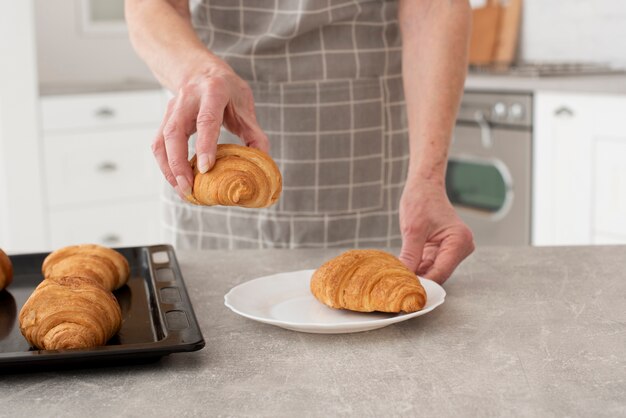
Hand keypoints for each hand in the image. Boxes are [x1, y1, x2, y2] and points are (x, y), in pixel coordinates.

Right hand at [152, 57, 268, 197]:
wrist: (198, 69)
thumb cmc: (226, 89)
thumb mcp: (244, 104)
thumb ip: (254, 132)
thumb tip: (263, 161)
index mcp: (213, 92)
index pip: (206, 120)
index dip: (205, 145)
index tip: (206, 169)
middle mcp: (187, 99)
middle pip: (175, 132)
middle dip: (179, 163)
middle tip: (189, 188)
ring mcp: (172, 109)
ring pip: (162, 141)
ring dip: (169, 169)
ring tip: (183, 191)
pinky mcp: (164, 120)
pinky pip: (159, 145)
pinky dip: (166, 166)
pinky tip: (177, 181)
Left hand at [398, 178, 473, 283]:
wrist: (424, 186)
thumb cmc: (421, 200)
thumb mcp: (413, 229)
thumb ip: (410, 255)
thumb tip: (404, 278)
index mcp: (459, 240)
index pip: (441, 272)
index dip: (423, 283)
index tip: (406, 290)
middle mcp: (460, 247)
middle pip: (438, 273)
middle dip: (419, 279)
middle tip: (398, 287)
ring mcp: (452, 249)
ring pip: (432, 271)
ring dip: (416, 274)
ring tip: (397, 279)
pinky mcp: (442, 250)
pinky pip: (428, 264)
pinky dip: (416, 268)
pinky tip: (402, 270)